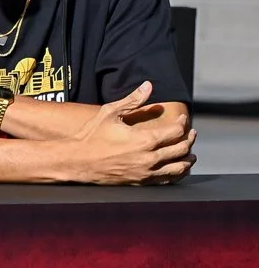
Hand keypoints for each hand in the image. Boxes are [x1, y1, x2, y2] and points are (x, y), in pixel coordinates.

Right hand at [74, 81, 195, 184]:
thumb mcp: (110, 113)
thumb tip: (148, 85)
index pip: (176, 131)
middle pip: (181, 149)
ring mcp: (145, 172)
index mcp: (144, 140)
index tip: (183, 119)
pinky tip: (177, 169)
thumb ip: (132, 100)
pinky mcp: (140, 182)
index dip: (183, 123)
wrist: (76, 161)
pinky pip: (167, 180)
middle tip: (191, 133)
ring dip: (187, 159)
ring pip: (178, 167)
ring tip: (190, 154)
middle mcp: (149, 158)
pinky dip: (177, 174)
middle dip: (189, 139)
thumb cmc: (91, 136)